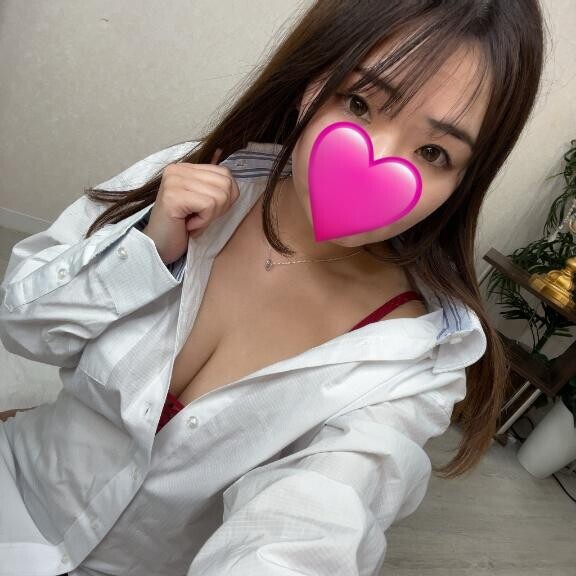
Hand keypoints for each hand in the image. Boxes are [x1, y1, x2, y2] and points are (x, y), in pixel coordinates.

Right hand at [141, 147, 239, 264]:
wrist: (158, 247)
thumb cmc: (181, 227)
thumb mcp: (201, 201)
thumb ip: (213, 184)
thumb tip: (227, 166)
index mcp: (185, 168)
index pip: (225, 174)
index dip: (227, 198)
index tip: (207, 211)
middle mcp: (177, 169)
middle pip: (226, 183)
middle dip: (221, 208)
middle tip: (201, 218)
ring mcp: (173, 181)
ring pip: (219, 195)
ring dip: (210, 216)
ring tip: (193, 222)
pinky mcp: (172, 197)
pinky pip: (209, 205)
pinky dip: (203, 221)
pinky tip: (189, 225)